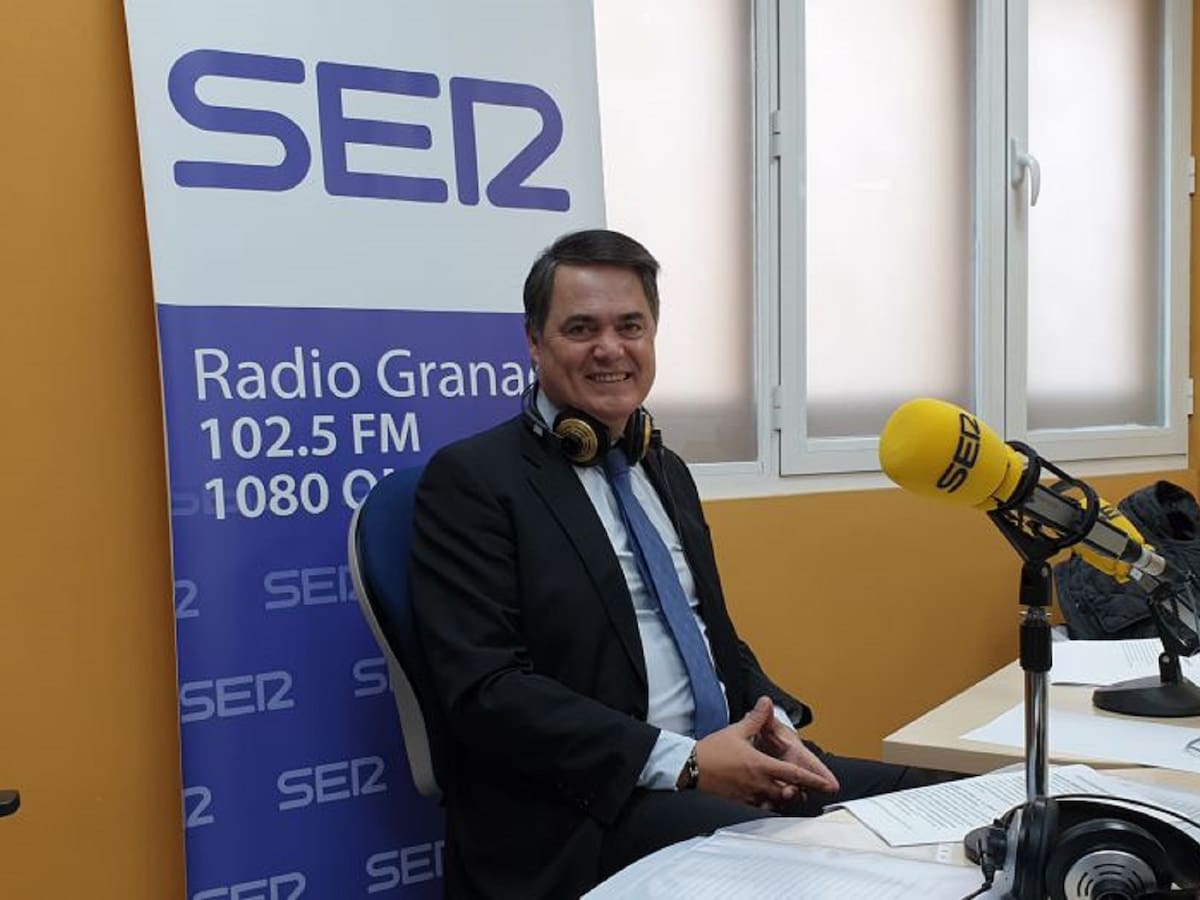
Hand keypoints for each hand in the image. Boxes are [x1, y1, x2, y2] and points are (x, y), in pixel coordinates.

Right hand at [693, 697, 831, 807]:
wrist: (690, 768)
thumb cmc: (712, 750)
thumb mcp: (736, 731)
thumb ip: (755, 718)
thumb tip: (766, 702)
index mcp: (761, 765)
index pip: (794, 774)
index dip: (814, 780)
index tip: (828, 785)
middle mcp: (759, 783)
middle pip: (788, 792)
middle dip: (799, 791)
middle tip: (804, 789)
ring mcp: (750, 795)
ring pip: (776, 802)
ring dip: (784, 798)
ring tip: (787, 792)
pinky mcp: (740, 802)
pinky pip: (760, 807)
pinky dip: (767, 804)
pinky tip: (767, 799)